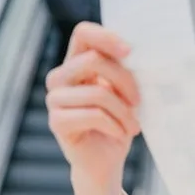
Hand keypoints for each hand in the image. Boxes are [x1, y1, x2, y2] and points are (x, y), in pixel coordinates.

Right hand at [45, 22, 141, 185]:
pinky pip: (94, 115)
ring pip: (97, 92)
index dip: (106, 37)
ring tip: (132, 125)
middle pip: (93, 60)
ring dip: (123, 112)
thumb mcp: (125, 92)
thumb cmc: (118, 123)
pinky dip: (115, 125)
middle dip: (124, 81)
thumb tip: (140, 50)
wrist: (106, 161)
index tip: (130, 52)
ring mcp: (54, 99)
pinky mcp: (56, 122)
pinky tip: (119, 133)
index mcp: (76, 63)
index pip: (83, 33)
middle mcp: (60, 77)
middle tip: (138, 102)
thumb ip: (124, 69)